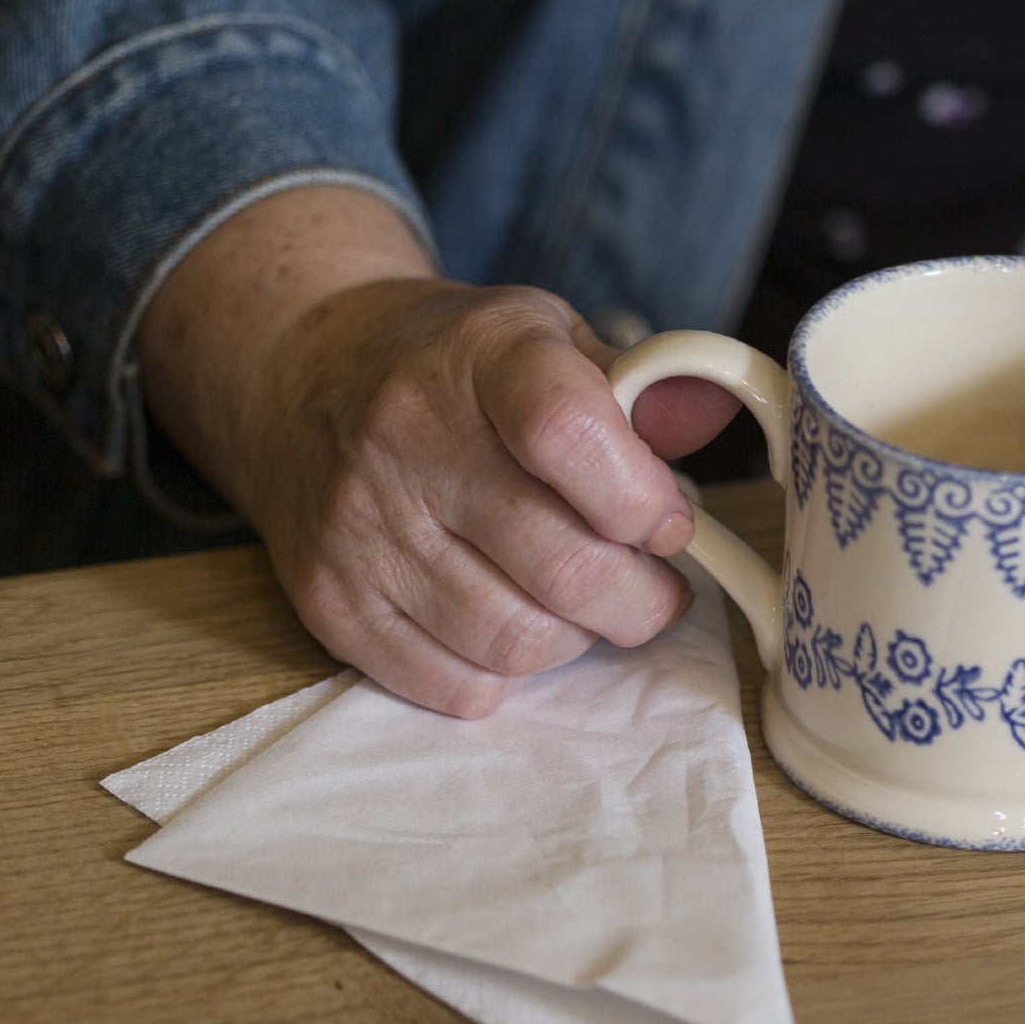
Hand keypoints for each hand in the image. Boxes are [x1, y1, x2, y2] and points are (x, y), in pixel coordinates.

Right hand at [140, 187, 741, 715]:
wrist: (306, 375)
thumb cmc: (461, 370)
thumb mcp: (552, 339)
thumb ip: (644, 386)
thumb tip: (718, 413)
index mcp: (482, 358)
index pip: (568, 433)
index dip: (641, 500)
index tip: (668, 523)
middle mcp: (406, 437)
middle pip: (562, 566)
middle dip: (641, 598)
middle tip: (656, 588)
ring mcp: (359, 526)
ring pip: (517, 640)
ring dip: (580, 638)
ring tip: (587, 603)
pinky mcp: (329, 600)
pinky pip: (455, 684)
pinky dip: (509, 673)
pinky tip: (518, 621)